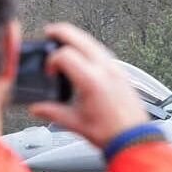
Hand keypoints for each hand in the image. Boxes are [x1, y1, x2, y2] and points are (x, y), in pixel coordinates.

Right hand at [28, 23, 151, 147]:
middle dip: (62, 32)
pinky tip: (84, 55)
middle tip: (50, 32)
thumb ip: (52, 112)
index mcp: (91, 80)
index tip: (49, 72)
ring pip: (94, 42)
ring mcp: (116, 69)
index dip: (51, 60)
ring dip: (77, 38)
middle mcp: (105, 70)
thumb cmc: (112, 133)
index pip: (65, 55)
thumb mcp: (76, 123)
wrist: (134, 139)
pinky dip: (90, 48)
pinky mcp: (123, 73)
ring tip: (65, 40)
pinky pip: (104, 52)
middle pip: (80, 38)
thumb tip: (37, 107)